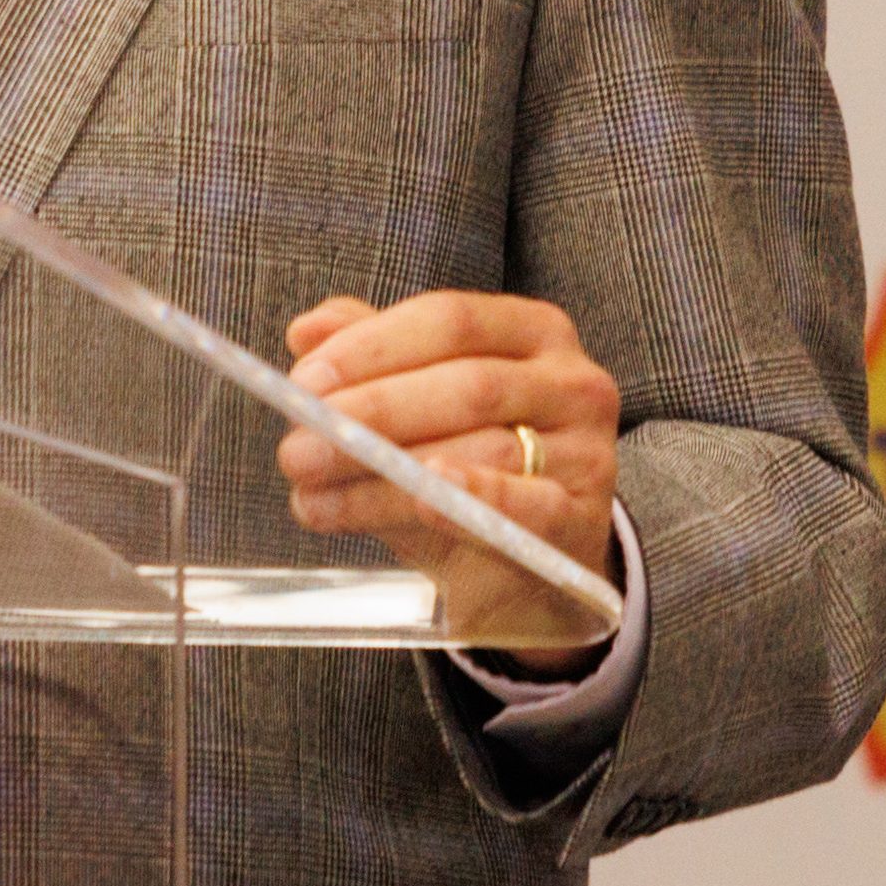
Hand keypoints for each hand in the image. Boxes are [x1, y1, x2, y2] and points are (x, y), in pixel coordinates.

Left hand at [278, 291, 621, 662]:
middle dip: (371, 414)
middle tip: (297, 448)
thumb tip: (306, 331)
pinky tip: (418, 502)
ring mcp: (588, 449)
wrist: (531, 566)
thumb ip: (370, 354)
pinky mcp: (585, 517)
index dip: (372, 346)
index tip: (304, 381)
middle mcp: (571, 380)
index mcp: (530, 330)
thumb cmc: (466, 463)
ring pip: (483, 448)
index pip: (449, 319)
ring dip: (387, 474)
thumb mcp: (419, 400)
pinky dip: (472, 498)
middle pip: (466, 384)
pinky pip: (527, 505)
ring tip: (315, 495)